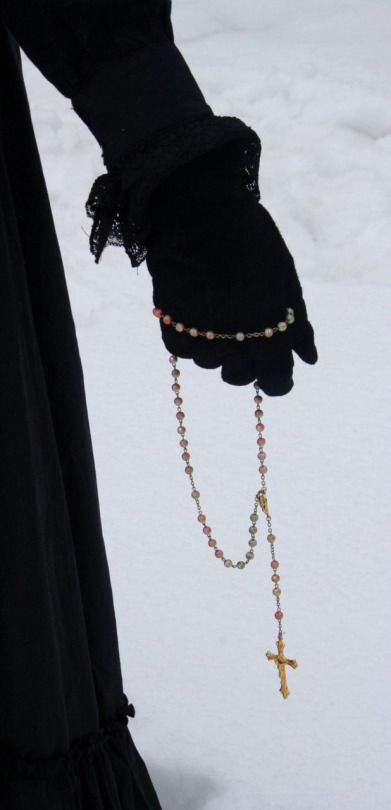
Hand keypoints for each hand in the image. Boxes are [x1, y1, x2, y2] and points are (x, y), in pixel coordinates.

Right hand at [145, 141, 317, 395]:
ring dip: (215, 346)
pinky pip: (183, 349)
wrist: (200, 213)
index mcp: (270, 331)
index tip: (274, 372)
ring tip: (215, 310)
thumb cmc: (252, 242)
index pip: (275, 382)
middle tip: (242, 334)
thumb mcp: (286, 280)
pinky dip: (190, 336)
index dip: (277, 382)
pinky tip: (194, 310)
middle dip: (244, 363)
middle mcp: (236, 340)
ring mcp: (201, 334)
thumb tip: (309, 359)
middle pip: (239, 377)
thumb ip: (298, 324)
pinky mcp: (172, 324)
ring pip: (209, 363)